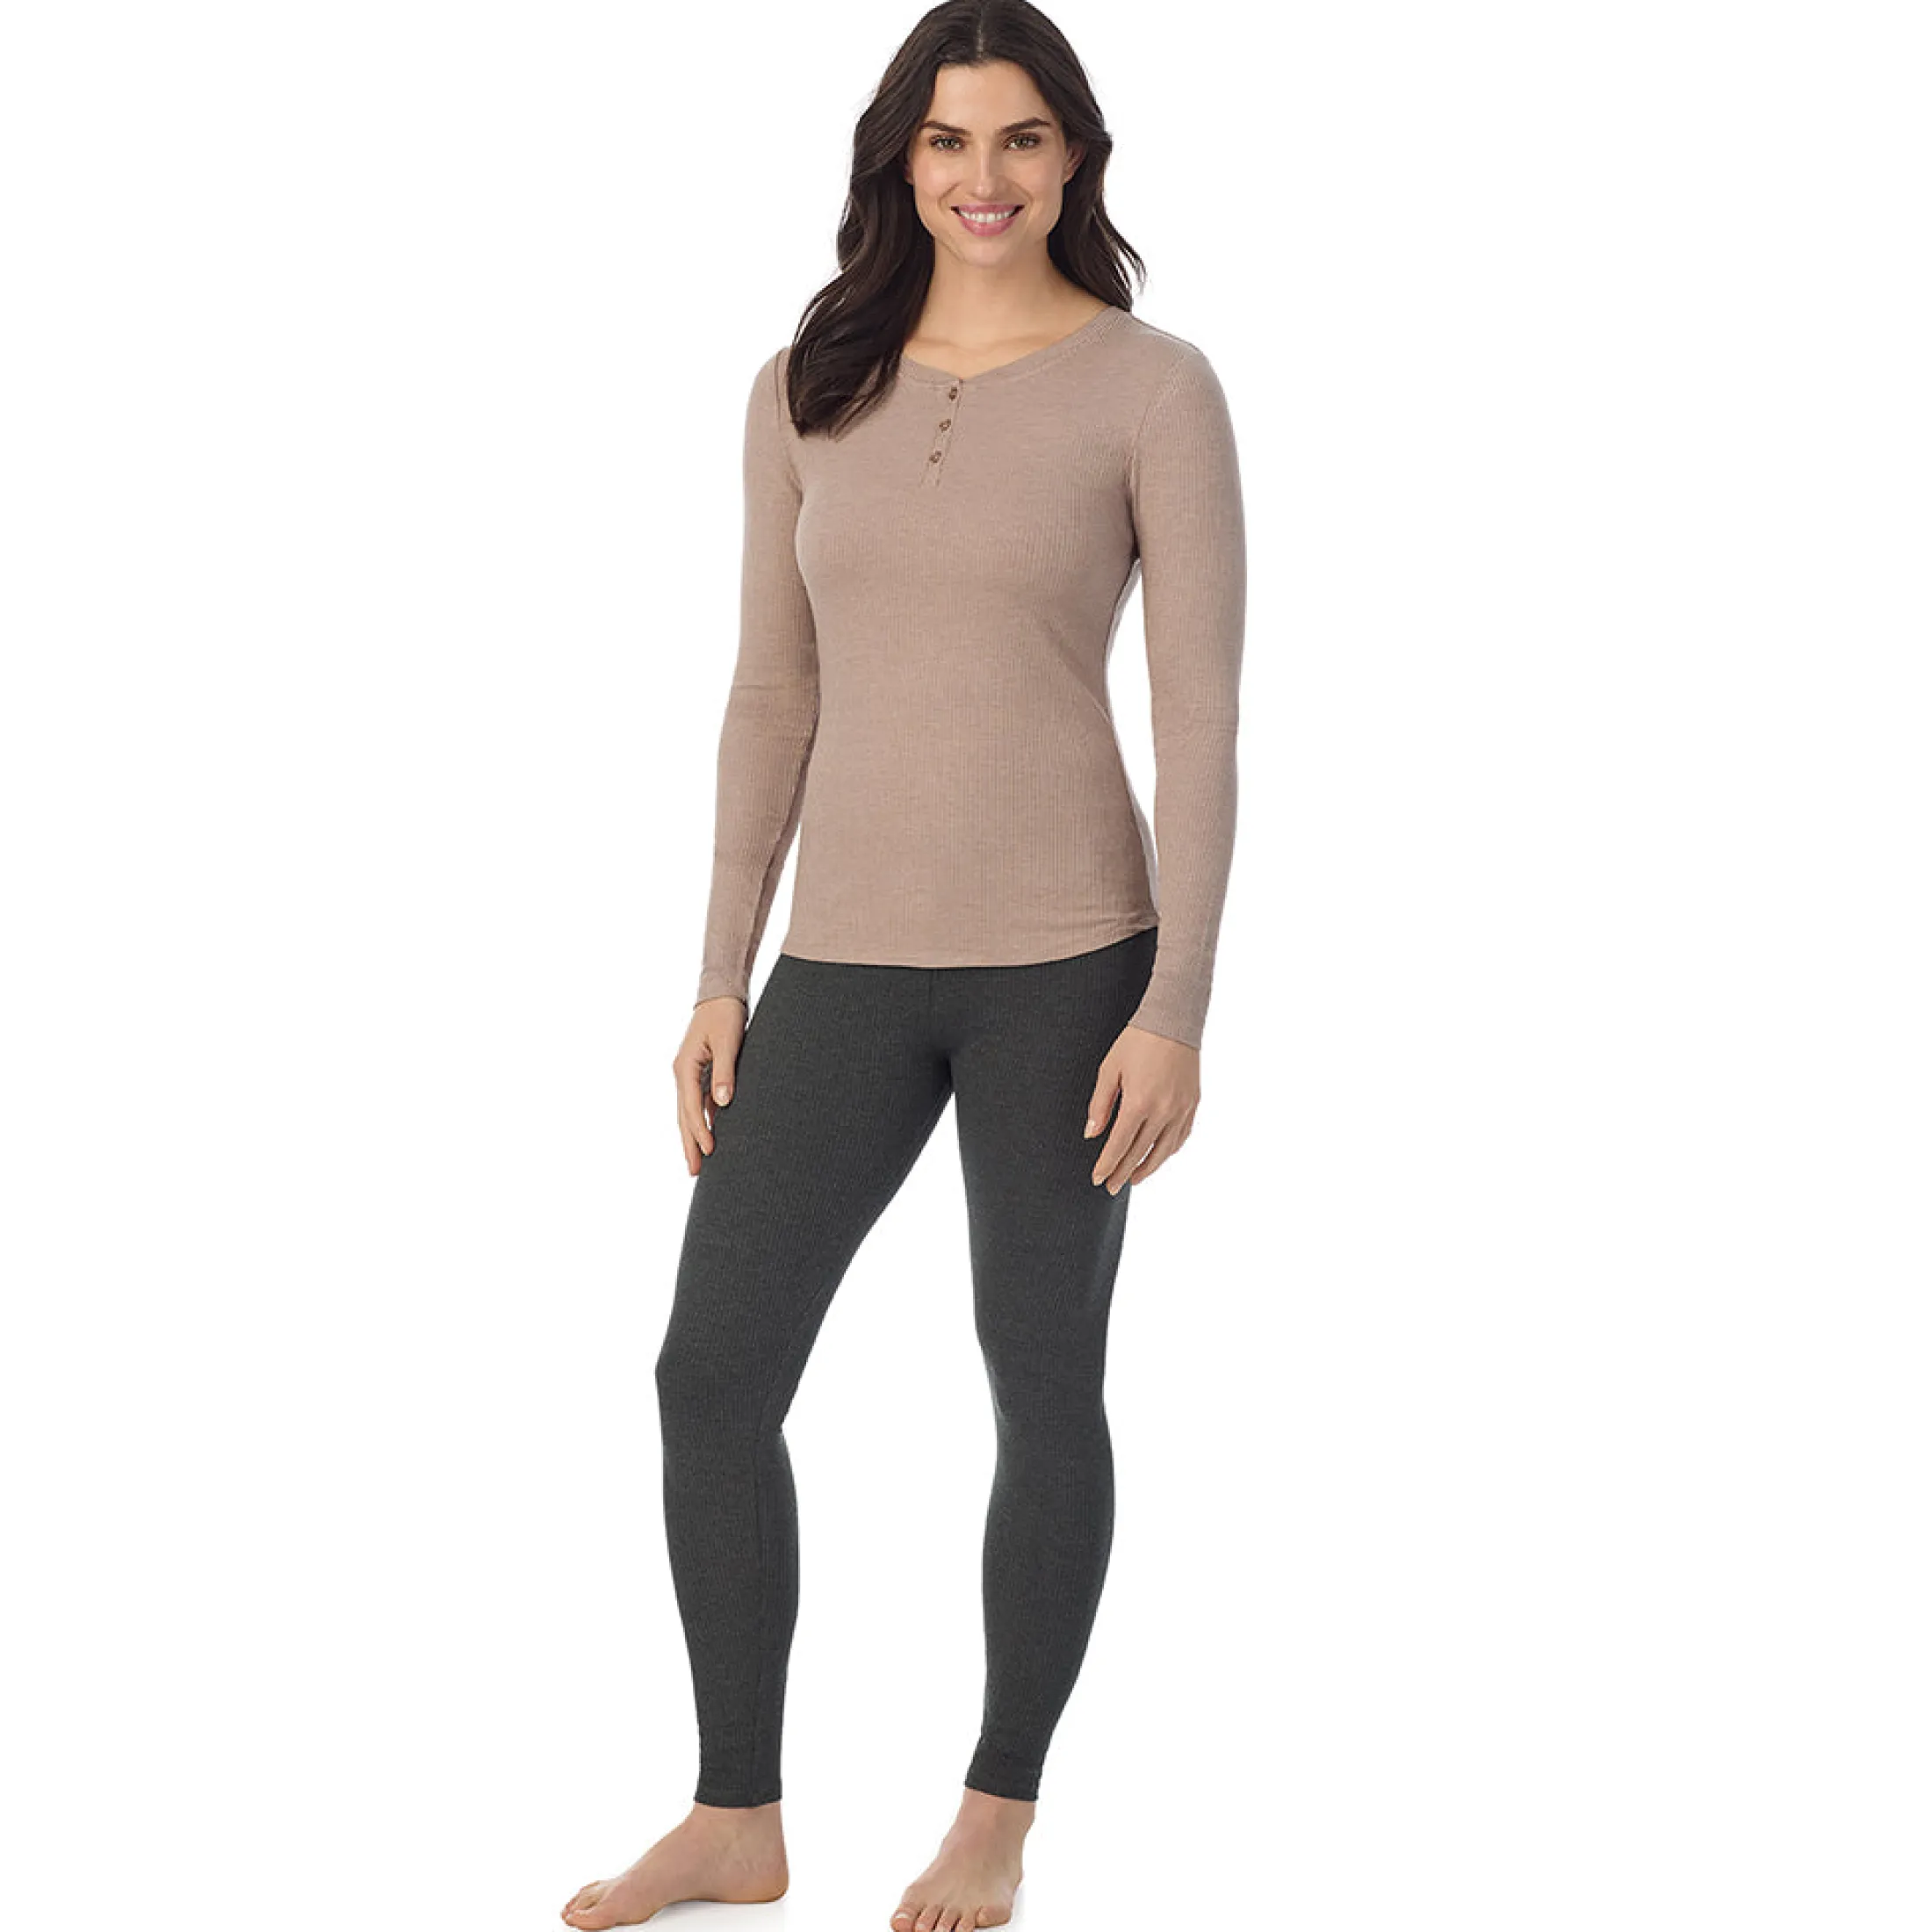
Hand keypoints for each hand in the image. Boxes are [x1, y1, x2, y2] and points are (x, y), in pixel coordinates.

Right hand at [675, 997, 746, 1174]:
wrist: (721, 993)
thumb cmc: (726, 1014)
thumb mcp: (729, 1042)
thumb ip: (726, 1073)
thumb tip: (723, 1104)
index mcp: (685, 1067)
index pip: (691, 1107)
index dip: (700, 1131)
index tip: (709, 1151)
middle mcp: (683, 1073)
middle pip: (684, 1115)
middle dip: (689, 1143)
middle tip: (694, 1172)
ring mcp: (690, 1073)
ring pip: (690, 1111)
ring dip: (694, 1135)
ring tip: (699, 1161)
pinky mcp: (701, 1071)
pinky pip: (700, 1102)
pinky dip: (704, 1120)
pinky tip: (712, 1135)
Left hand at [1084, 1023, 1200, 1193]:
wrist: (1173, 1020)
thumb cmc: (1137, 1041)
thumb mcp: (1109, 1069)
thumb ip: (1099, 1104)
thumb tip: (1091, 1134)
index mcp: (1139, 1103)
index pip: (1119, 1145)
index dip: (1106, 1165)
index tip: (1097, 1179)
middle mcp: (1163, 1111)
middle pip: (1140, 1153)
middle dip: (1122, 1173)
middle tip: (1111, 1187)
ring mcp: (1181, 1109)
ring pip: (1164, 1151)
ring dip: (1147, 1168)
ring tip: (1134, 1179)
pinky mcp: (1193, 1104)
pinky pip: (1181, 1137)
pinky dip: (1168, 1151)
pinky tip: (1159, 1156)